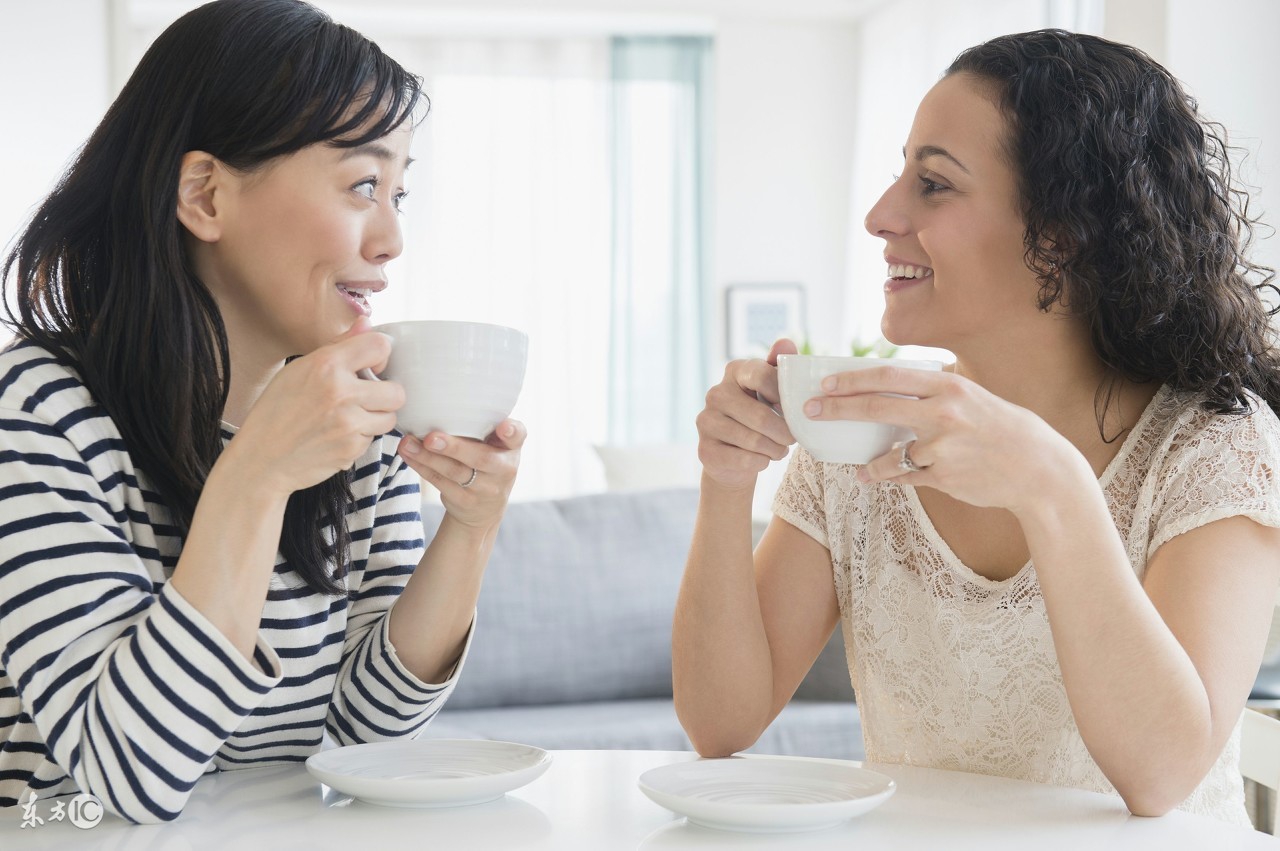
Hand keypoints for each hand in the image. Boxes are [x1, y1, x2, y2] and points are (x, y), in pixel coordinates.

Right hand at [231, 318, 404, 496]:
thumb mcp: (299, 369)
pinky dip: (361, 438)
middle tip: (366, 398)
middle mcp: (340, 392)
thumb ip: (339, 345)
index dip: (380, 356)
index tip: (371, 366)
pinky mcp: (351, 448)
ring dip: (376, 418)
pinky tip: (338, 435)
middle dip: (386, 395)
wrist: (261, 458)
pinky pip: (373, 438)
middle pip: (397, 391)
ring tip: (351, 417)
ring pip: (390, 417)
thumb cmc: (277, 411)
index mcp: (326, 365)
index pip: (380, 346)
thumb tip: (366, 322)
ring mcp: (348, 423)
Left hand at [398, 419, 525, 530]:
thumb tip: (442, 399)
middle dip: (455, 448)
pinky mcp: (465, 501)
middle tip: (431, 438)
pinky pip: (440, 483)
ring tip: (408, 443)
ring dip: (428, 457)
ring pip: (455, 472)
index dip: (512, 431)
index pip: (517, 437)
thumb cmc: (486, 462)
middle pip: (481, 458)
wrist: (484, 510)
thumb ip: (483, 427)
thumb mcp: (495, 446)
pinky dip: (421, 467)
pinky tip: (408, 455)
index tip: (504, 426)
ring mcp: (485, 489)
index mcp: (511, 448)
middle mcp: (504, 469)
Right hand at [696, 338, 797, 489]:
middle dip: (785, 433)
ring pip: (755, 441)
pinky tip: (762, 458)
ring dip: (776, 449)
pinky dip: (761, 462)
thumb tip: (786, 342)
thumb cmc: (759, 416)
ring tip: (780, 449)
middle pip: (761, 416)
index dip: (783, 396)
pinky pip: (745, 460)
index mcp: (733, 371)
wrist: (733, 456)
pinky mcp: (705, 450)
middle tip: (792, 438)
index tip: (793, 408)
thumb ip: (780, 366)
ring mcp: (706, 422)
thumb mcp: (772, 389)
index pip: (762, 376)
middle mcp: (715, 393)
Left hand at [807, 365, 1085, 513]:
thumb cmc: (1002, 428)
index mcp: (949, 387)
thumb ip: (933, 391)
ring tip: (855, 464)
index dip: (853, 378)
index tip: (826, 382)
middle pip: (877, 408)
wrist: (1039, 469)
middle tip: (811, 411)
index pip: (889, 377)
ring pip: (889, 453)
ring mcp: (943, 448)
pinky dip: (887, 476)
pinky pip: (904, 476)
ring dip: (868, 460)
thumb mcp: (971, 396)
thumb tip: (887, 386)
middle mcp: (944, 414)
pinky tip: (873, 477)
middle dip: (838, 409)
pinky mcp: (944, 478)